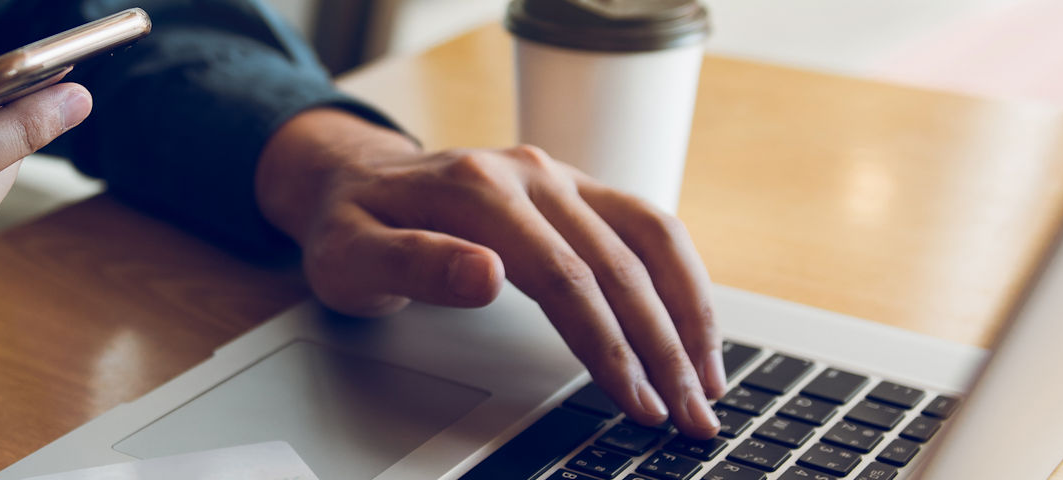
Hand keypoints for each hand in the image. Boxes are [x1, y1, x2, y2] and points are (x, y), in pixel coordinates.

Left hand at [256, 109, 724, 437]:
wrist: (351, 178)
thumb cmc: (350, 226)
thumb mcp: (352, 255)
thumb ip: (414, 265)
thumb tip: (487, 275)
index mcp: (479, 190)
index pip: (566, 278)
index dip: (608, 346)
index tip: (638, 401)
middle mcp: (530, 173)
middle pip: (620, 264)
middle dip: (665, 348)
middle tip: (692, 417)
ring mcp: (558, 176)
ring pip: (651, 238)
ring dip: (691, 311)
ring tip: (712, 380)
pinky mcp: (575, 189)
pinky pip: (646, 226)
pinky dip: (682, 278)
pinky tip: (696, 327)